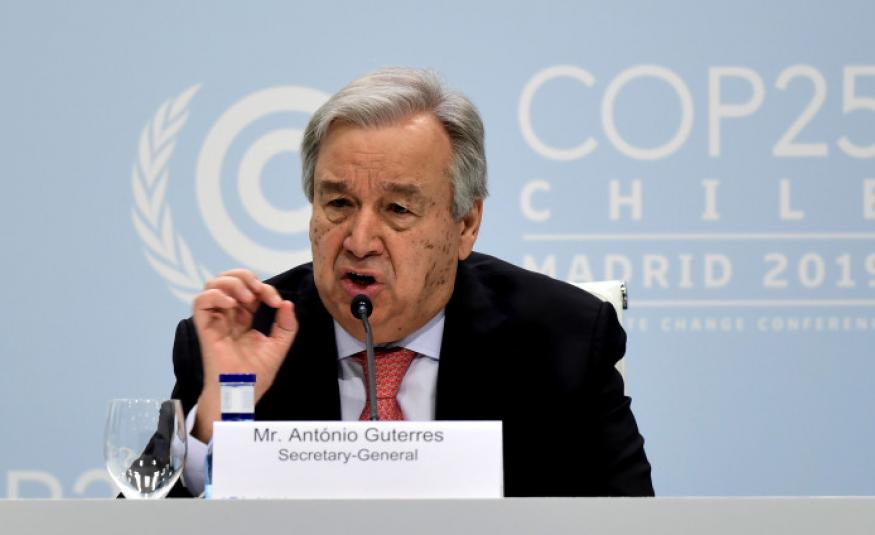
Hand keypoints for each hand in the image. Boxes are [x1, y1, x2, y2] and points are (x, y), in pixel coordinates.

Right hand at [191, 269, 296, 440]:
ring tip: (246, 297)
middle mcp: (228, 316)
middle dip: (244, 277)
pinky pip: (200, 302)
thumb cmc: (256, 375)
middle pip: (227, 280)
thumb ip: (286, 326)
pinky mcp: (205, 328)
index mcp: (244, 318)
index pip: (249, 290)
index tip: (276, 302)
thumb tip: (286, 304)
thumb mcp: (279, 347)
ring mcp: (215, 321)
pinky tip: (232, 304)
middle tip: (258, 291)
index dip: (263, 288)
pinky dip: (216, 295)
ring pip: (212, 285)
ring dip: (231, 283)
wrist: (242, 393)